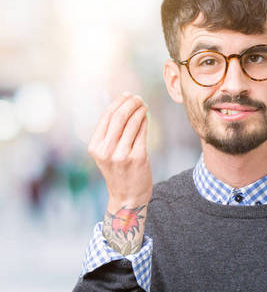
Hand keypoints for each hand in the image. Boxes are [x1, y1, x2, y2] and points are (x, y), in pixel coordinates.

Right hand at [88, 92, 151, 210]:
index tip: (126, 95)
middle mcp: (106, 150)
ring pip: (132, 124)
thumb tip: (122, 107)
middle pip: (118, 117)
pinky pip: (142, 134)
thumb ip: (110, 134)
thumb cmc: (119, 172)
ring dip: (139, 110)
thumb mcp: (106, 154)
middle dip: (129, 103)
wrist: (128, 197)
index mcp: (95, 147)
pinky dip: (145, 122)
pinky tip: (147, 116)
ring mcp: (122, 154)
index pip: (106, 118)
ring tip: (143, 105)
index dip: (117, 103)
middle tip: (138, 98)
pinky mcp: (138, 158)